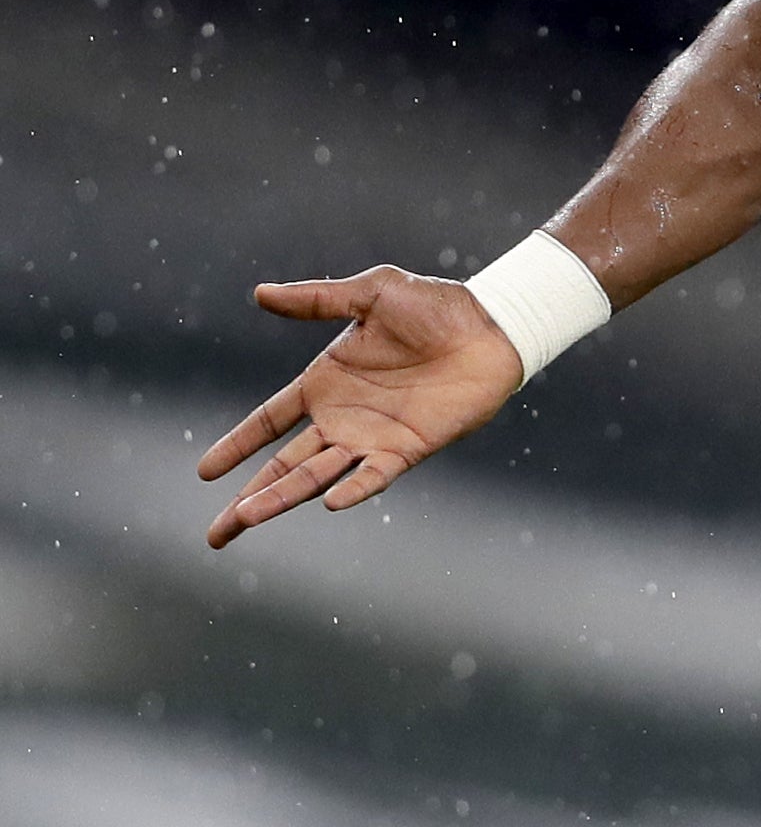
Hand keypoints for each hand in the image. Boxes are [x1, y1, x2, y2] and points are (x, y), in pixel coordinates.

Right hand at [198, 269, 524, 548]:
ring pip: (315, 477)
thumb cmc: (434, 307)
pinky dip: (353, 488)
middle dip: (249, 498)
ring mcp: (372, 438)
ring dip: (281, 498)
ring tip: (245, 521)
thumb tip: (259, 294)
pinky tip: (328, 503)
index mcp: (324, 384)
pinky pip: (374, 475)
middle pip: (282, 465)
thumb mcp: (370, 293)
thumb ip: (316, 299)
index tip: (204, 472)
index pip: (268, 422)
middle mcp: (341, 419)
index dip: (236, 445)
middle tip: (216, 533)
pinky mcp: (407, 449)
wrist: (490, 327)